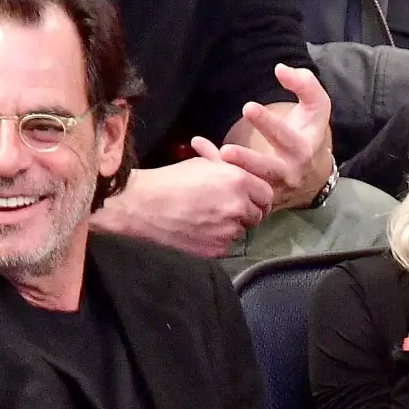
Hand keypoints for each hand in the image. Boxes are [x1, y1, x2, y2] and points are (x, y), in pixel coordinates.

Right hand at [90, 148, 273, 257]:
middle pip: (257, 215)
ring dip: (230, 226)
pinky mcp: (216, 249)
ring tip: (207, 219)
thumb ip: (224, 165)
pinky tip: (199, 230)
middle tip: (229, 210)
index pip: (267, 194)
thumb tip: (232, 159)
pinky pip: (225, 245)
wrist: (141, 207)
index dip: (258, 197)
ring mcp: (228, 230)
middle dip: (247, 213)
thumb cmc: (168, 181)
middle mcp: (238, 206)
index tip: (250, 199)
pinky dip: (217, 240)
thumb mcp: (200, 164)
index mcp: (238, 180)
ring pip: (241, 231)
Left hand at [219, 63, 332, 210]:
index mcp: (303, 150)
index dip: (268, 123)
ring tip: (213, 160)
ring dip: (231, 174)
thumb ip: (304, 84)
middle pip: (268, 170)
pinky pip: (237, 188)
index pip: (287, 136)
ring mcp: (273, 189)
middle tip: (226, 150)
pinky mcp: (259, 197)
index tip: (247, 107)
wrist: (314, 174)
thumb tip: (280, 69)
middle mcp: (289, 173)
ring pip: (250, 185)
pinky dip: (217, 172)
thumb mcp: (317, 108)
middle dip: (248, 160)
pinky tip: (199, 152)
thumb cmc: (309, 132)